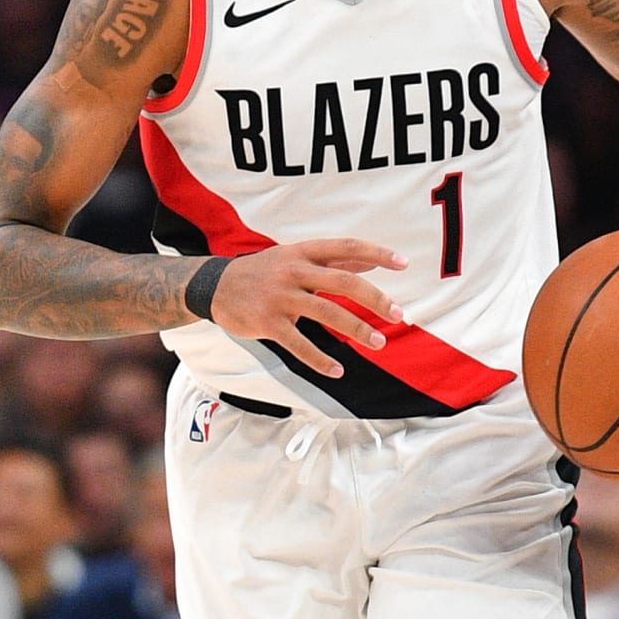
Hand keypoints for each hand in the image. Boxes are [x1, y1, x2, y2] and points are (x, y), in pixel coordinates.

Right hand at [209, 240, 407, 380]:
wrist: (215, 286)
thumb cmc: (264, 271)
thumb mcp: (296, 257)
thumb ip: (334, 260)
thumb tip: (373, 260)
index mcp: (303, 251)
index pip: (347, 247)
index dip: (377, 254)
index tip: (404, 263)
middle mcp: (293, 270)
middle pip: (343, 281)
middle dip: (374, 299)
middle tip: (398, 315)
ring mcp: (280, 297)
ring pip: (326, 313)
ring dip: (356, 329)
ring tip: (378, 343)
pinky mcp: (267, 322)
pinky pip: (299, 344)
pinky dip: (320, 360)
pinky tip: (338, 371)